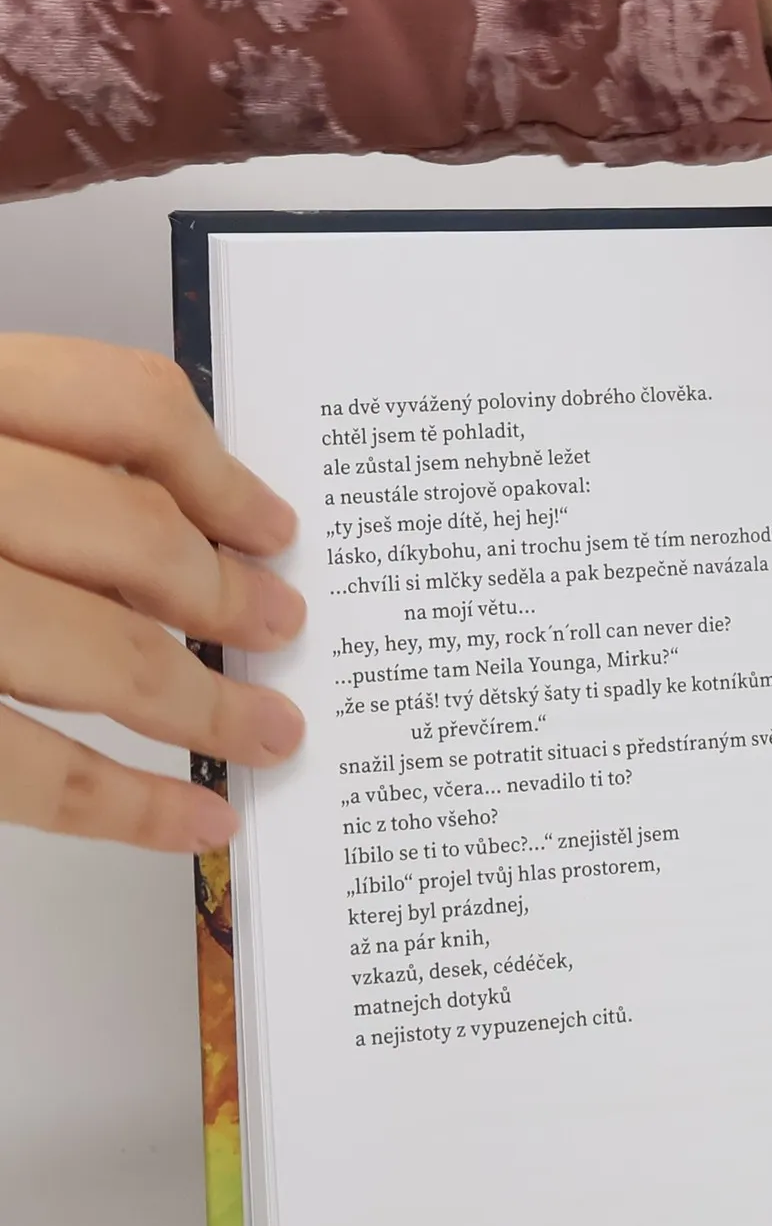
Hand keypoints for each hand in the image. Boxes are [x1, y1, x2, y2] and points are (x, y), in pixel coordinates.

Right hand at [0, 337, 305, 851]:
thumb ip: (33, 467)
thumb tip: (181, 535)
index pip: (118, 403)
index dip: (217, 472)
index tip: (274, 529)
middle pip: (126, 530)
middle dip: (224, 592)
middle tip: (284, 631)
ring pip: (100, 654)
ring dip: (207, 707)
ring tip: (273, 736)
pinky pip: (32, 772)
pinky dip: (128, 807)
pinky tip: (195, 822)